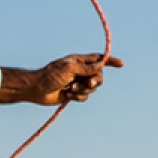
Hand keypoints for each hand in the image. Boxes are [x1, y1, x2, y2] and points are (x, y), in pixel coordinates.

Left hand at [0, 53, 123, 105]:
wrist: (36, 90)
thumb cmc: (50, 75)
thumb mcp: (69, 69)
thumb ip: (86, 68)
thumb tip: (100, 65)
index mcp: (79, 61)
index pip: (98, 59)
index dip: (110, 61)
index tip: (121, 64)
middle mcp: (79, 71)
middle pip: (98, 76)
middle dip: (95, 81)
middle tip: (87, 83)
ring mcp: (77, 82)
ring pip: (92, 88)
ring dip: (83, 90)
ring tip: (71, 89)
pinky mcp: (73, 94)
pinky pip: (85, 97)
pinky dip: (79, 97)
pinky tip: (68, 96)